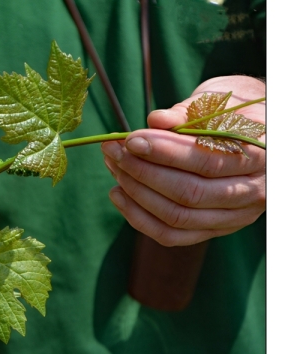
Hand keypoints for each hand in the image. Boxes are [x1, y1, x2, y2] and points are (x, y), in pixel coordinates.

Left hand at [101, 75, 265, 245]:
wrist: (258, 133)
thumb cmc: (233, 111)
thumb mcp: (218, 100)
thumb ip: (187, 112)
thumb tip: (155, 120)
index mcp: (259, 155)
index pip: (206, 160)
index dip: (164, 152)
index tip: (131, 139)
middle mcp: (252, 192)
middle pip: (189, 193)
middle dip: (142, 171)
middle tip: (113, 150)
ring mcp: (233, 216)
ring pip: (177, 217)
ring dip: (136, 193)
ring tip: (113, 166)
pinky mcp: (213, 229)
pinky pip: (171, 234)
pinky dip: (139, 217)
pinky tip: (118, 193)